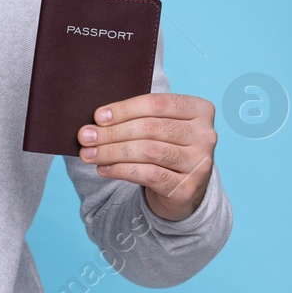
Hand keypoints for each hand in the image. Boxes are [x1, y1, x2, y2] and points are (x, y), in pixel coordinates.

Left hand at [77, 92, 216, 221]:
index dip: (125, 109)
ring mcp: (200, 163)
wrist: (182, 188)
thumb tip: (96, 121)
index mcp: (200, 110)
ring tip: (89, 154)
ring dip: (112, 152)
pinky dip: (121, 170)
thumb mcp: (157, 127)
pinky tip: (103, 169)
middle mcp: (206, 135)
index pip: (158, 103)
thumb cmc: (164, 147)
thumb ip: (135, 118)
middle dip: (112, 132)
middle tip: (85, 137)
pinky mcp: (188, 187)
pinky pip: (149, 174)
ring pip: (148, 151)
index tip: (98, 116)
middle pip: (151, 128)